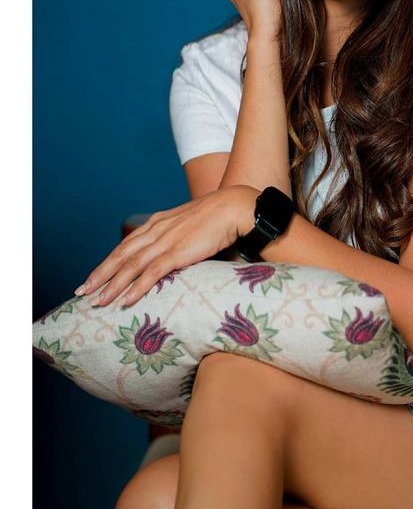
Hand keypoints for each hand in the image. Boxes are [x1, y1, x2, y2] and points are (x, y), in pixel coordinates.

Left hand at [74, 185, 258, 307]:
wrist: (234, 207)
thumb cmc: (219, 217)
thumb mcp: (190, 224)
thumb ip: (178, 236)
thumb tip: (175, 253)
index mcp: (158, 222)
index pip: (126, 244)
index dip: (108, 262)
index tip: (95, 276)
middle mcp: (156, 230)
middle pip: (121, 255)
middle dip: (100, 274)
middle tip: (83, 291)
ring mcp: (166, 241)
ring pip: (130, 265)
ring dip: (112, 285)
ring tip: (97, 301)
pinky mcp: (178, 252)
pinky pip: (151, 273)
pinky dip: (136, 287)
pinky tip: (125, 300)